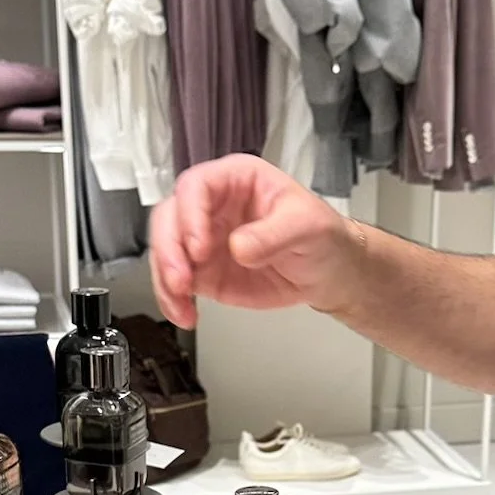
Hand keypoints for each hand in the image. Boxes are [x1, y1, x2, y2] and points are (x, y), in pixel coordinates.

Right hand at [151, 157, 364, 327]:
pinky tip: (185, 314)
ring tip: (182, 302)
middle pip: (170, 217)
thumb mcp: (307, 226)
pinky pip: (174, 283)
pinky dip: (173, 300)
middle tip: (182, 279)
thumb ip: (273, 234)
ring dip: (165, 279)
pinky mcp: (203, 272)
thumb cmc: (322, 236)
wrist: (329, 273)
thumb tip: (238, 247)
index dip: (190, 215)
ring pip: (165, 251)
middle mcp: (213, 206)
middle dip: (169, 250)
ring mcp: (204, 240)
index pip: (197, 187)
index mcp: (236, 180)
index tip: (199, 247)